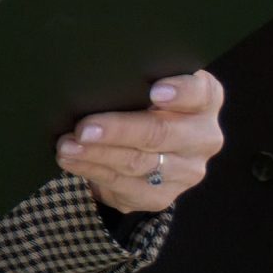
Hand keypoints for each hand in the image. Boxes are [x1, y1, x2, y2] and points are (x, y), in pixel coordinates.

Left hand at [54, 70, 224, 214]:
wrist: (145, 145)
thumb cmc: (140, 101)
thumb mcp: (145, 83)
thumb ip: (135, 78)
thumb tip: (100, 76)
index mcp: (205, 101)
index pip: (200, 93)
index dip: (180, 92)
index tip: (155, 92)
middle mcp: (203, 138)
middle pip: (161, 133)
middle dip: (118, 130)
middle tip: (85, 128)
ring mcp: (186, 171)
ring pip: (138, 163)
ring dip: (97, 154)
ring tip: (67, 145)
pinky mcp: (162, 196)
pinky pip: (125, 186)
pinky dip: (93, 171)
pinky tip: (73, 161)